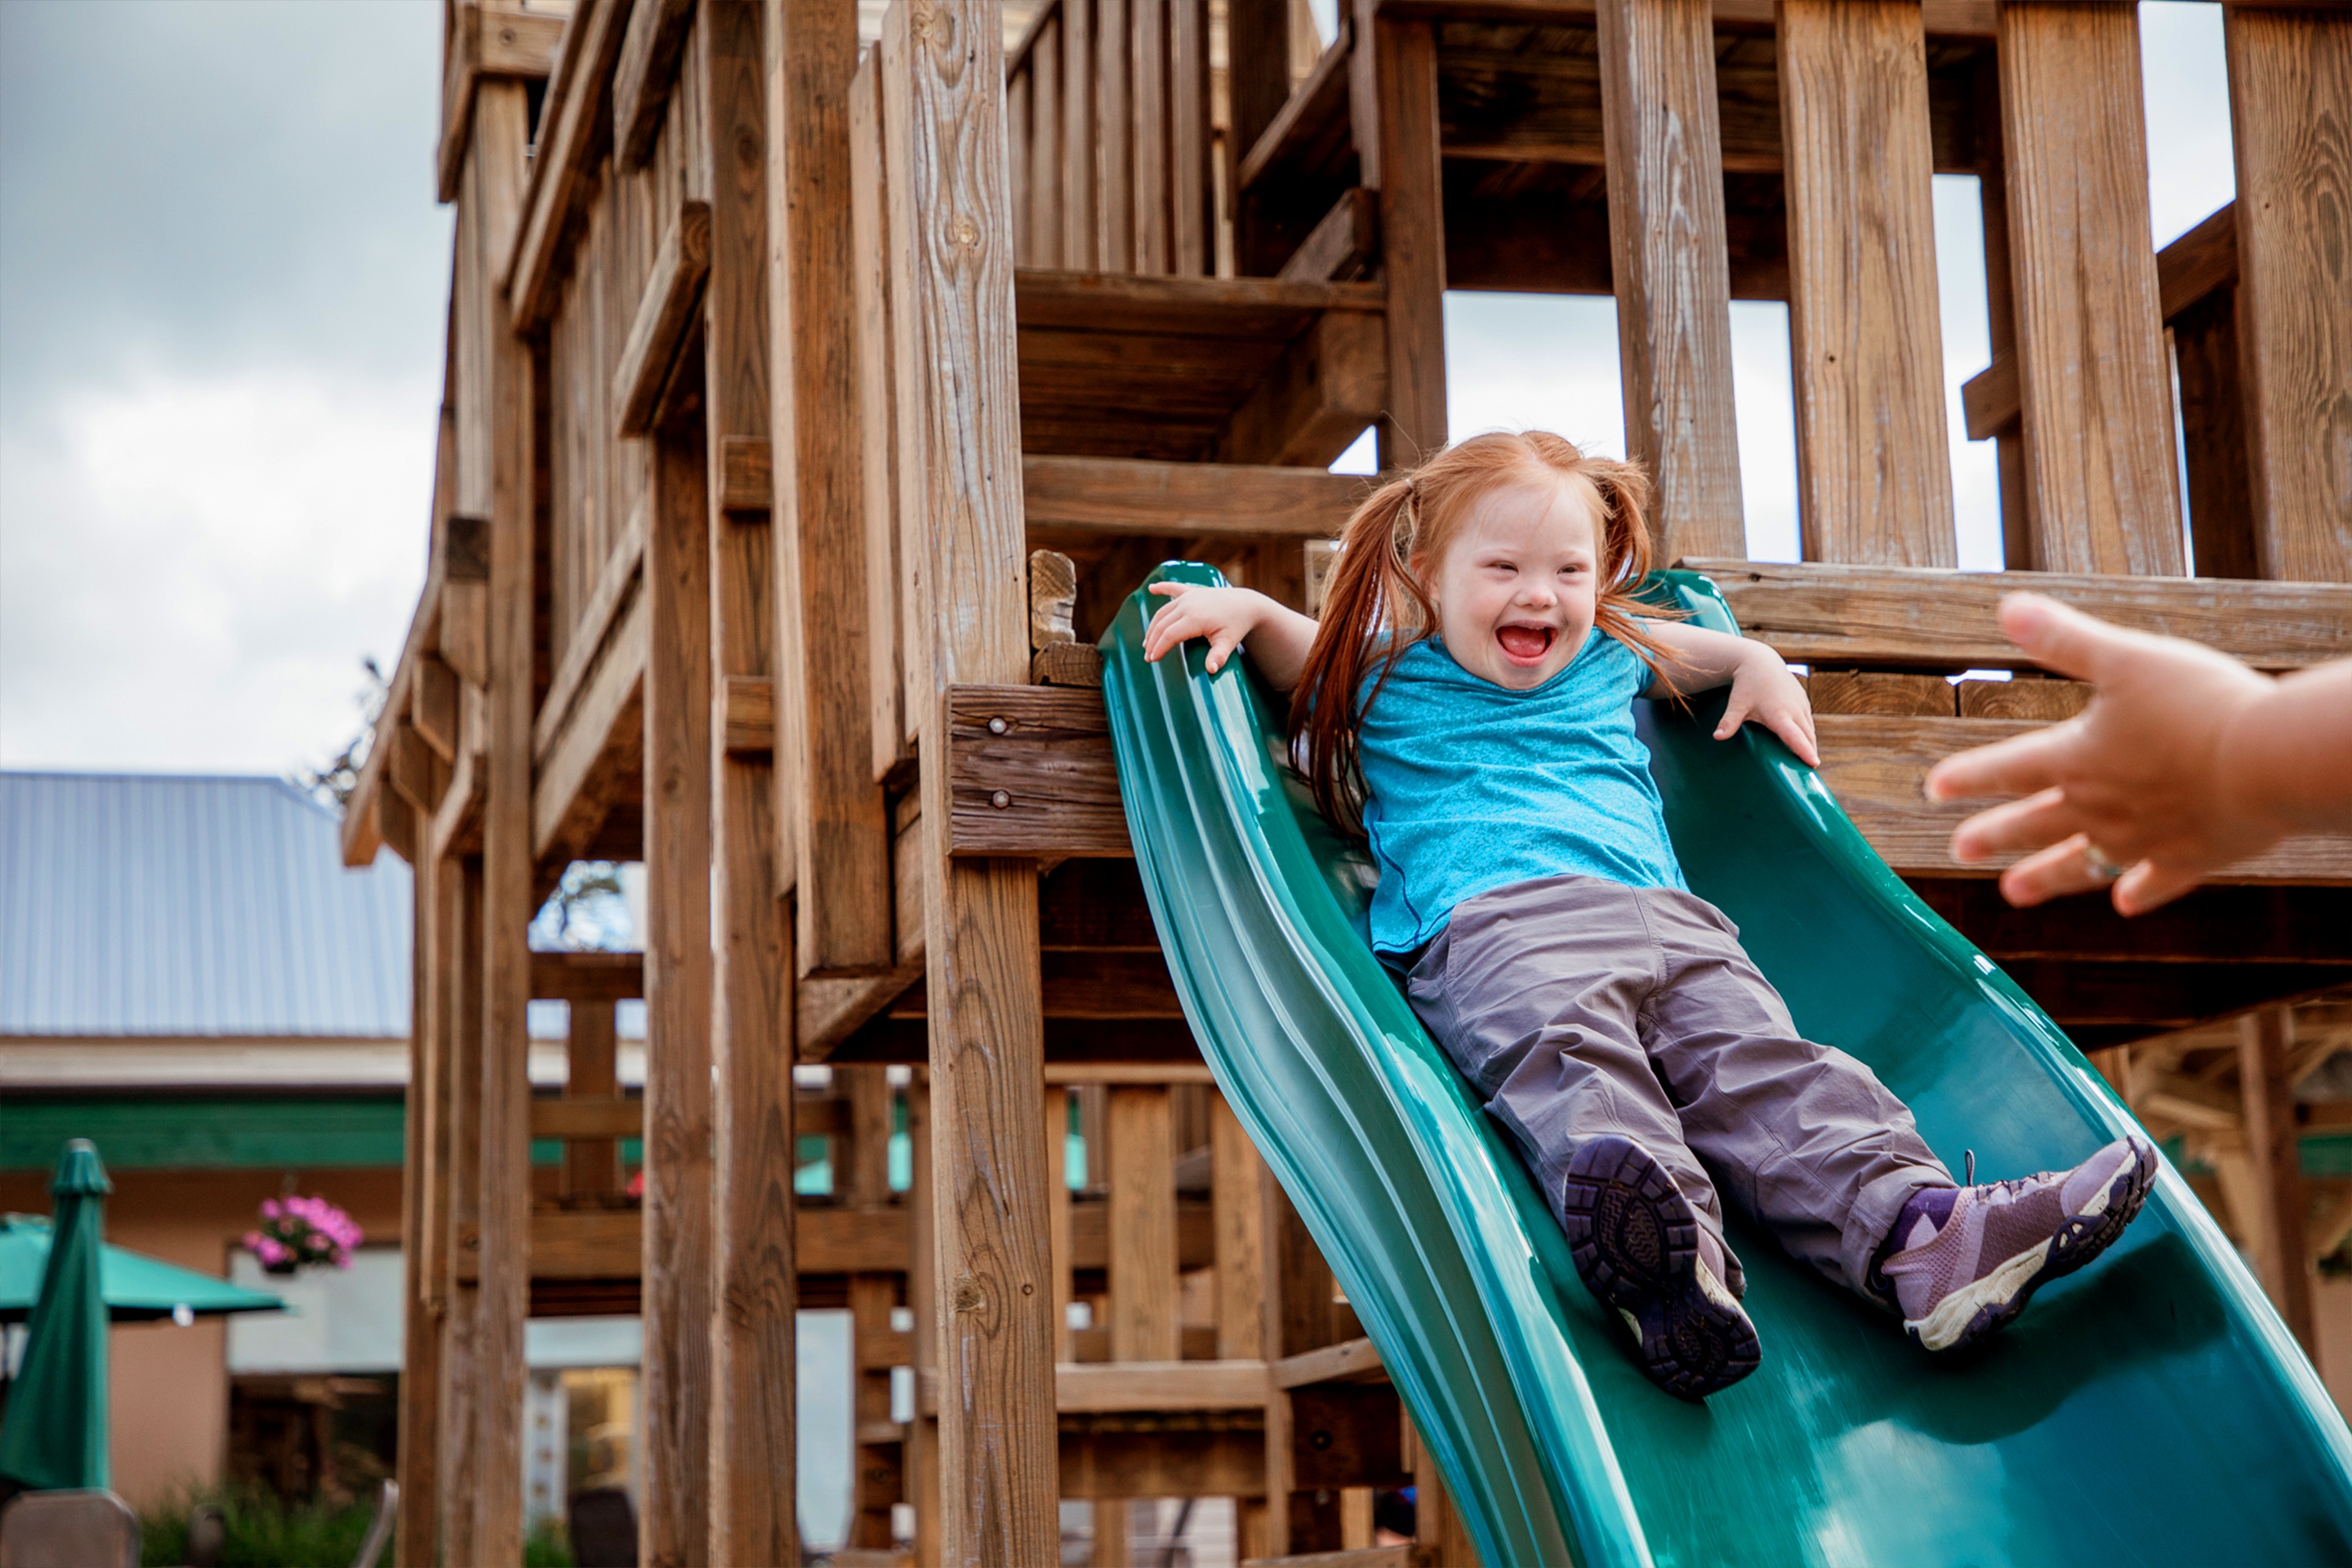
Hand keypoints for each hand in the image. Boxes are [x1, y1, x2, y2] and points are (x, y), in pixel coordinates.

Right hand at [1143, 582, 1266, 673]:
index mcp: (1195, 618)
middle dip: (1152, 642)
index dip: (1159, 648)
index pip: (1169, 635)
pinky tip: (1152, 589)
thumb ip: (1218, 656)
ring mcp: (1188, 596)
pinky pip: (1173, 588)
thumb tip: (1211, 670)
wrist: (1246, 604)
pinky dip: (1162, 588)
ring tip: (1147, 642)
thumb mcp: (1229, 642)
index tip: (1153, 660)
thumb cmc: (1237, 624)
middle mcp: (1188, 605)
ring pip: (1163, 612)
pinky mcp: (1191, 591)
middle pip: (1162, 625)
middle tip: (1148, 657)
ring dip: (1153, 626)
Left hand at [1717, 647, 1819, 766]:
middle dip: (1809, 754)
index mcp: (1779, 714)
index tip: (1813, 764)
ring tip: (1808, 763)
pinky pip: (1809, 723)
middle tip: (1808, 775)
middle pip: (1807, 738)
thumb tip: (1717, 737)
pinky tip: (1804, 744)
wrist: (1761, 661)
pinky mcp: (1803, 702)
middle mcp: (1794, 710)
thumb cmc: (1747, 684)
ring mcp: (1801, 705)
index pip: (1795, 736)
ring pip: (1810, 731)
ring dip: (1810, 745)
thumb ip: (1729, 721)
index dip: (1804, 751)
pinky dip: (1808, 735)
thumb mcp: (1737, 703)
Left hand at [1924, 592, 2281, 913]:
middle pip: (2034, 822)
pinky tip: (2124, 902)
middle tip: (1958, 850)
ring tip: (2014, 891)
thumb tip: (2006, 607)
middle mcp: (2101, 807)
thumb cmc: (2200, 703)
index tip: (1933, 789)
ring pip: (2080, 863)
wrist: (2271, 761)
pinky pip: (2155, 881)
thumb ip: (2063, 638)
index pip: (2009, 768)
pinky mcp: (2191, 859)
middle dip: (1995, 834)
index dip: (1969, 776)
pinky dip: (2138, 890)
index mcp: (2079, 758)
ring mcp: (2144, 840)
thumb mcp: (2125, 657)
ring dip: (2045, 875)